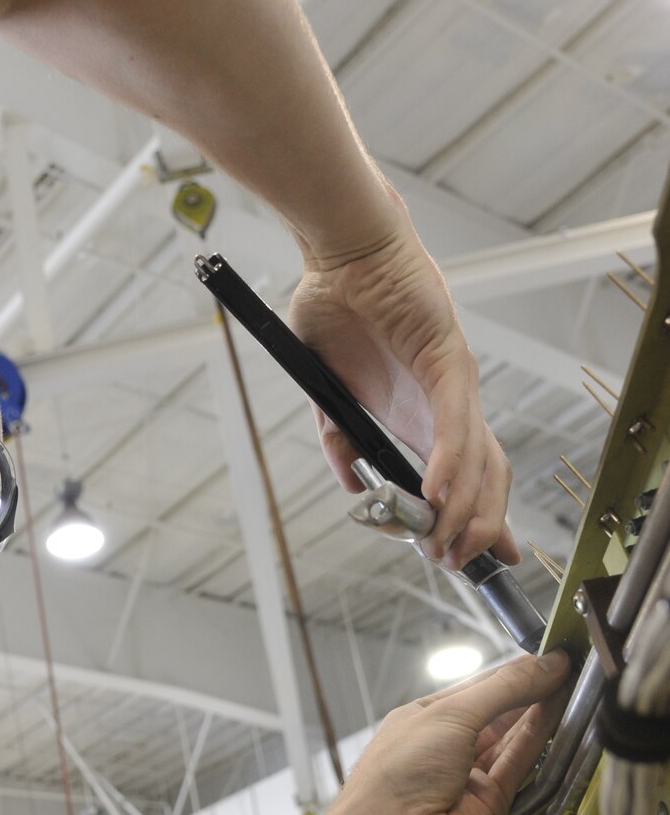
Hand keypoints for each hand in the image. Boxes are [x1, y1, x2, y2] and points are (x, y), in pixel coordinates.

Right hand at [288, 207, 518, 570]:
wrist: (340, 250)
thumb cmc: (336, 303)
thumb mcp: (327, 389)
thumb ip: (339, 438)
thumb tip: (352, 483)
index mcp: (423, 411)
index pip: (469, 473)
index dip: (481, 516)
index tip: (480, 558)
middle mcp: (449, 401)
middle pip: (487, 475)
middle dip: (479, 527)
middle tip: (457, 564)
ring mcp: (453, 381)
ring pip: (478, 457)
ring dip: (463, 507)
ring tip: (446, 544)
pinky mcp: (446, 358)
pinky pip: (454, 421)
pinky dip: (448, 461)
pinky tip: (436, 492)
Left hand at [336, 652, 570, 814]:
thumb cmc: (403, 769)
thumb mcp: (451, 713)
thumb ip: (504, 688)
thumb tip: (546, 663)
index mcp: (424, 718)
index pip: (477, 687)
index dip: (512, 672)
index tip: (548, 655)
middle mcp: (446, 745)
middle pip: (497, 712)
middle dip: (530, 690)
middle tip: (567, 668)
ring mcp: (469, 774)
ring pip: (512, 737)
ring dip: (540, 711)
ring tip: (571, 683)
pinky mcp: (492, 800)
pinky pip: (519, 763)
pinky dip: (539, 738)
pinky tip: (558, 712)